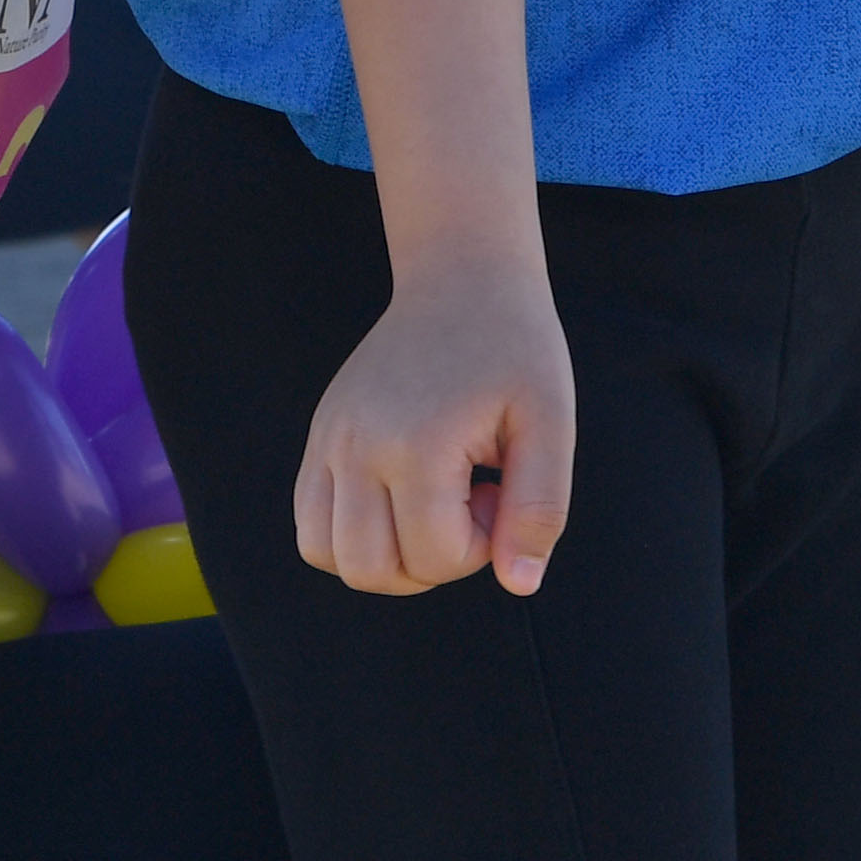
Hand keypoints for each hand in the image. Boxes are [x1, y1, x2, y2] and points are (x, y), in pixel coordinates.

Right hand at [292, 257, 575, 598]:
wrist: (460, 277)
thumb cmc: (514, 348)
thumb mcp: (551, 421)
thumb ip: (540, 509)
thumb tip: (518, 584)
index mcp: (416, 442)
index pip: (435, 559)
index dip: (482, 545)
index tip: (499, 486)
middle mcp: (357, 443)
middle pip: (372, 570)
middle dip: (431, 560)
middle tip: (465, 497)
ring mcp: (329, 437)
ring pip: (327, 553)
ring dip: (384, 556)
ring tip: (428, 504)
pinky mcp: (319, 432)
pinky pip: (308, 521)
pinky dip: (348, 535)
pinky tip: (397, 498)